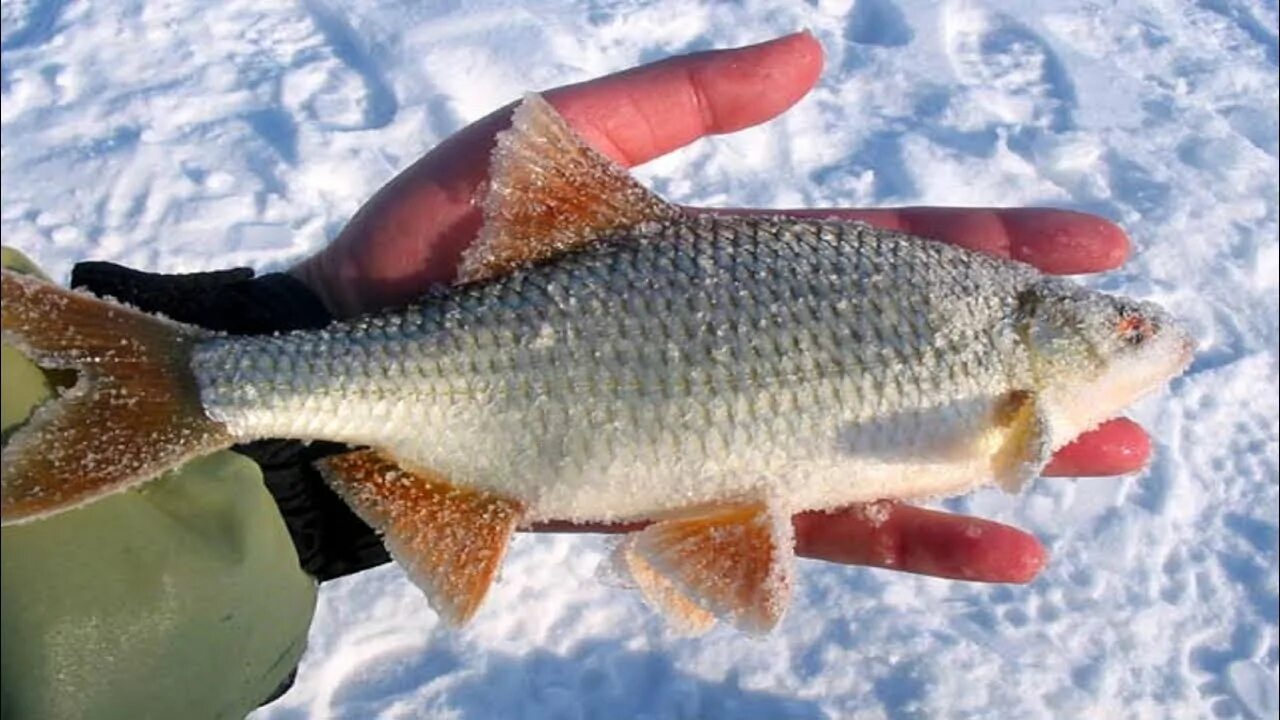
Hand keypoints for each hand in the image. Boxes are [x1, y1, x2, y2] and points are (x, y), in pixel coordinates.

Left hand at [290, 32, 1149, 584]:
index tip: (1089, 238)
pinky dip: (915, 537)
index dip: (985, 242)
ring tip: (1112, 459)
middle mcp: (749, 347)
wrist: (364, 375)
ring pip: (891, 445)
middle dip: (1022, 356)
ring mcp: (732, 426)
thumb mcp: (564, 144)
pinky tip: (1008, 545)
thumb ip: (683, 102)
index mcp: (733, 260)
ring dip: (1000, 453)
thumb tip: (817, 50)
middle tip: (1140, 359)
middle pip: (910, 352)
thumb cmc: (446, 250)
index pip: (882, 250)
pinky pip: (823, 527)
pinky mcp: (700, 500)